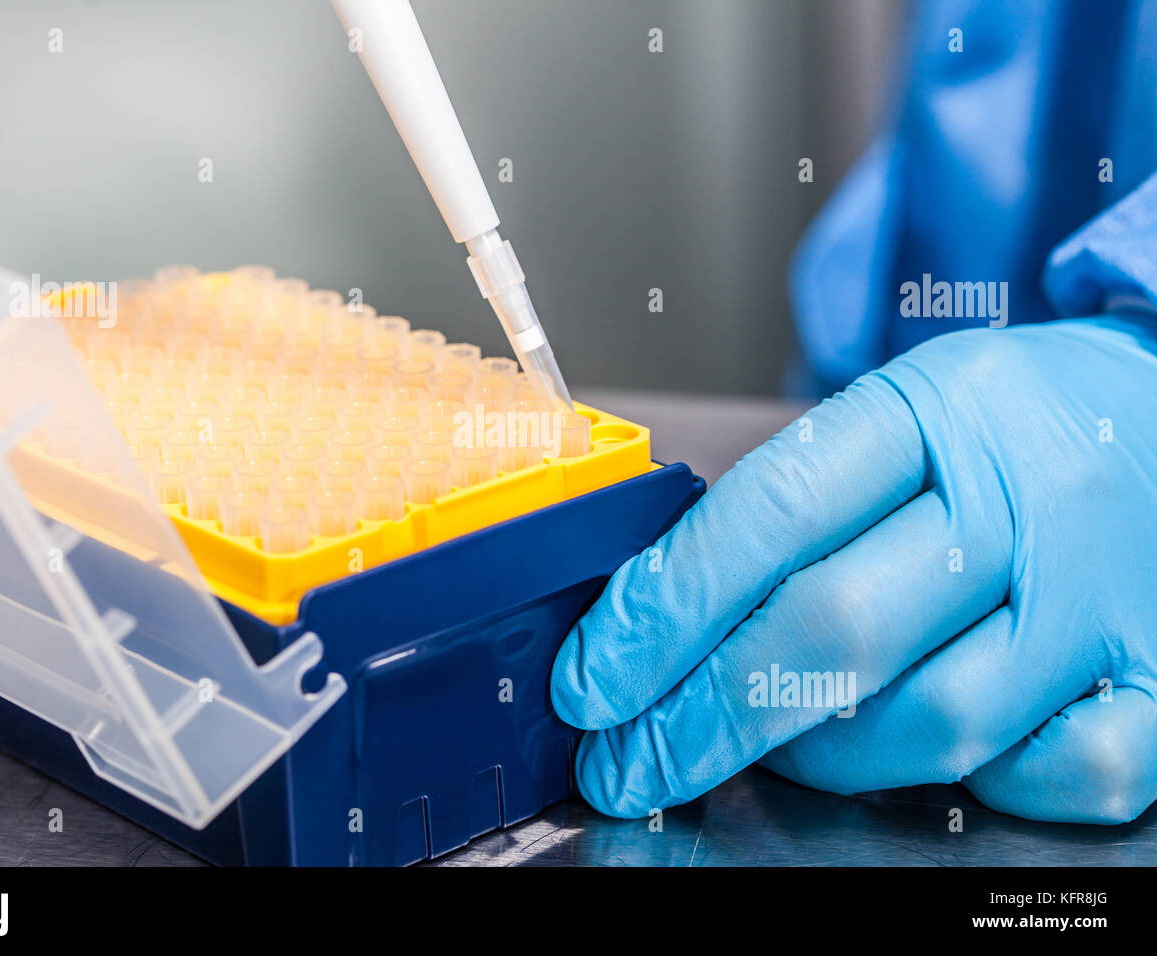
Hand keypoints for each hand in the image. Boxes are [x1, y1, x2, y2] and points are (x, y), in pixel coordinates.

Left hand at [551, 317, 1156, 823]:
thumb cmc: (1009, 430)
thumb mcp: (899, 416)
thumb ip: (792, 506)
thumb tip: (657, 616)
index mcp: (937, 410)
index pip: (770, 514)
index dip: (662, 611)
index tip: (593, 680)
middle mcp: (1027, 497)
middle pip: (836, 630)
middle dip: (703, 714)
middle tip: (629, 759)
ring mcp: (1102, 597)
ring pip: (931, 721)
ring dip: (820, 756)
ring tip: (768, 744)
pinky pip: (1052, 775)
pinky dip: (973, 779)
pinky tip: (922, 744)